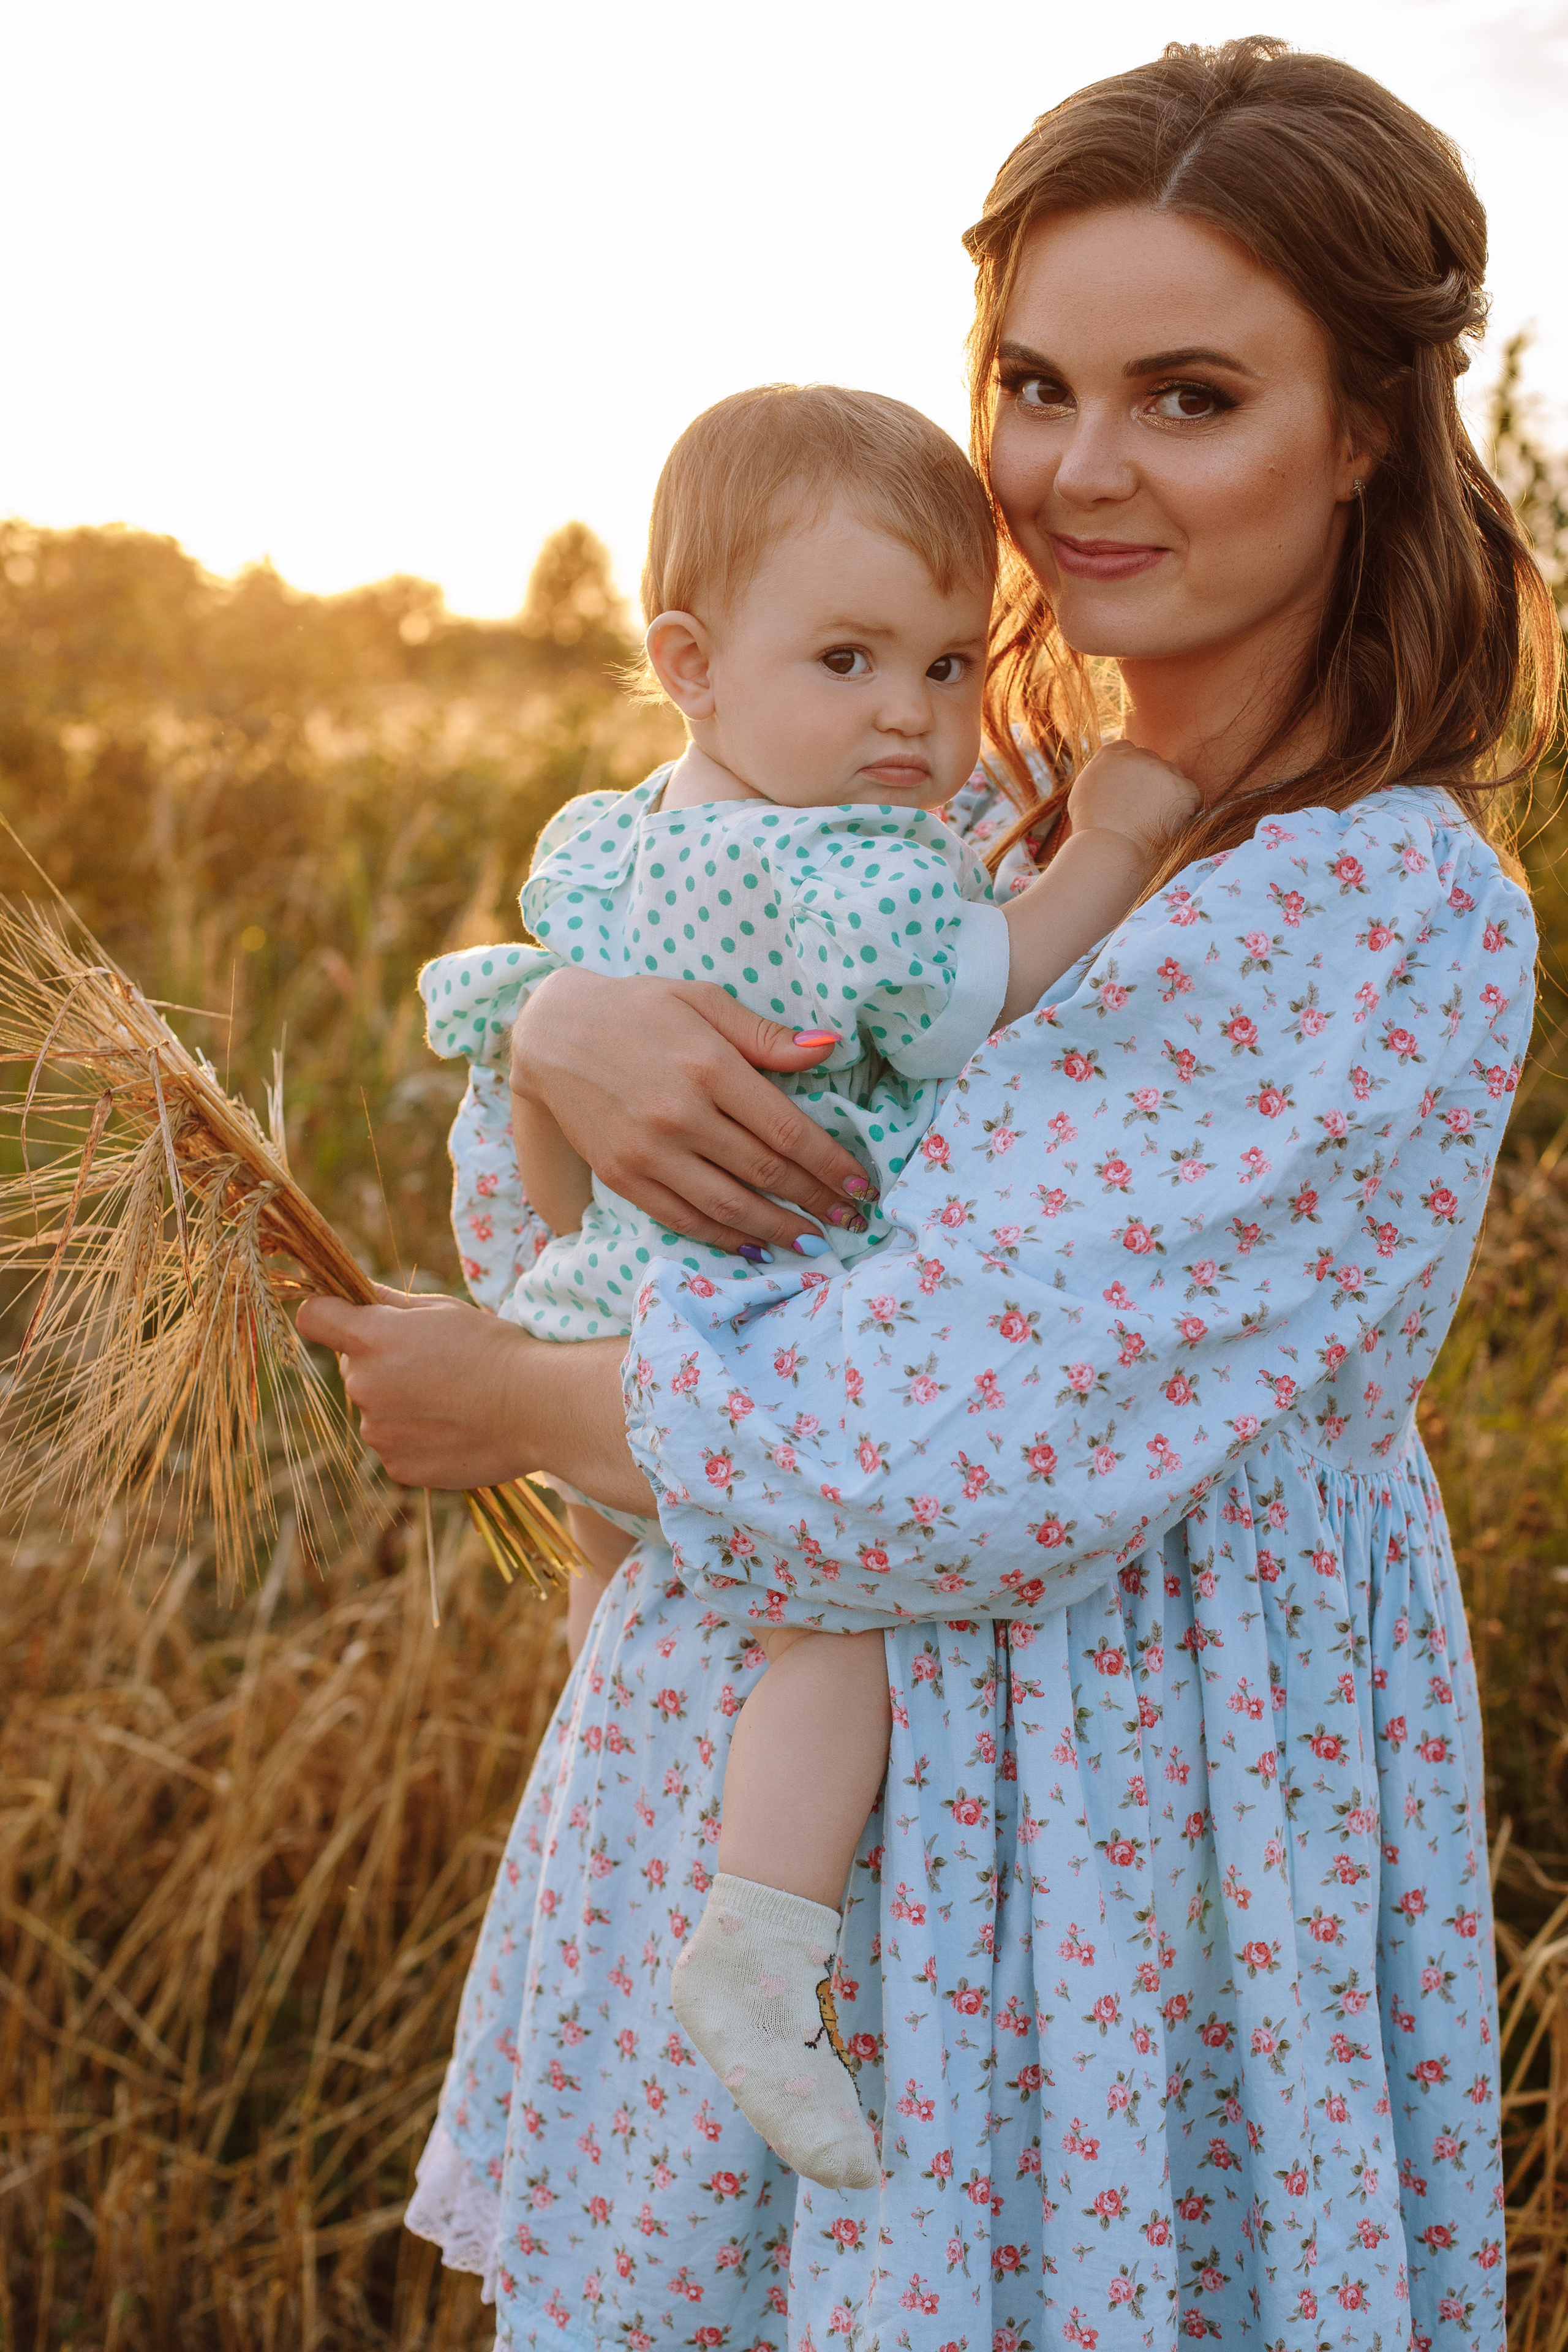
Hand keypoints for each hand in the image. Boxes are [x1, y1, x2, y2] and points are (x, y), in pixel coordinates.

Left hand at [297, 1286, 538, 1487]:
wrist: (536, 1409)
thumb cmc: (494, 1349)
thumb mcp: (444, 1310)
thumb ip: (391, 1302)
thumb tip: (359, 1293)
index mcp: (371, 1338)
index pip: (313, 1317)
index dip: (329, 1314)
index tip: (347, 1317)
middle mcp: (363, 1384)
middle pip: (352, 1367)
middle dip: (381, 1363)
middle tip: (433, 1365)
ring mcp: (377, 1431)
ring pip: (376, 1409)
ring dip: (401, 1404)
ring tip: (452, 1401)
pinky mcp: (397, 1467)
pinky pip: (395, 1446)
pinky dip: (417, 1438)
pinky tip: (455, 1429)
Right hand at [509, 969, 876, 1251]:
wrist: (551, 1031)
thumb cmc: (637, 1009)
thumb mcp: (702, 1000)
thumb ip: (765, 1035)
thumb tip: (828, 1047)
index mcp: (708, 1067)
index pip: (787, 1130)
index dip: (831, 1164)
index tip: (861, 1185)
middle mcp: (679, 1115)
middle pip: (765, 1173)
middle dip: (817, 1201)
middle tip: (852, 1220)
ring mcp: (648, 1152)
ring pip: (729, 1206)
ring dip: (779, 1230)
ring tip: (815, 1243)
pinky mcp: (622, 1176)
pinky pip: (684, 1219)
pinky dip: (725, 1238)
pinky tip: (755, 1245)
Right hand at [1066, 740, 1201, 859]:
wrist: (1108, 850)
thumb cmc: (1091, 831)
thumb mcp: (1083, 793)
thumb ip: (1101, 775)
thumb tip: (1114, 773)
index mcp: (1109, 755)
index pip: (1128, 749)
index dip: (1133, 770)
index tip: (1133, 790)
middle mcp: (1135, 755)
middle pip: (1153, 761)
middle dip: (1152, 781)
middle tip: (1144, 811)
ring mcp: (1159, 769)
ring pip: (1172, 776)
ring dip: (1168, 794)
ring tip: (1152, 822)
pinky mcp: (1180, 786)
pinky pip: (1190, 794)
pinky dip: (1184, 809)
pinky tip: (1168, 825)